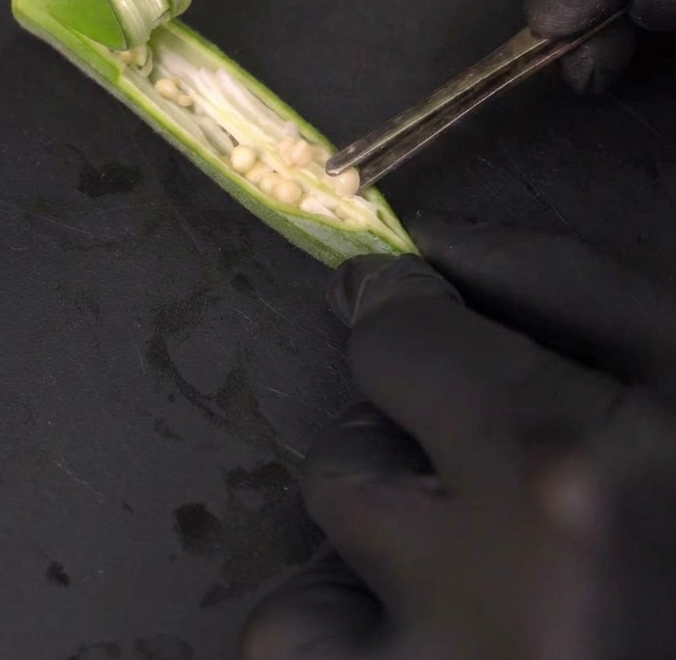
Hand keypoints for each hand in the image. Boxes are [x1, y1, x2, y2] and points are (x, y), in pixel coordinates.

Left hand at [241, 218, 675, 659]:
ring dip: (356, 585)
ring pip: (295, 621)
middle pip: (339, 473)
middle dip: (395, 457)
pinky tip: (443, 642)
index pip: (389, 348)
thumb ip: (561, 282)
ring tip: (455, 587)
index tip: (403, 315)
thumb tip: (426, 244)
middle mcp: (487, 599)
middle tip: (481, 482)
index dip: (395, 320)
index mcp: (567, 471)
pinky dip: (360, 658)